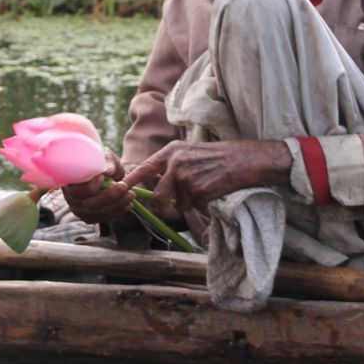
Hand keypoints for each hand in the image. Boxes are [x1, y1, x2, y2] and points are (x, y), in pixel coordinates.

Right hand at [62, 148, 133, 223]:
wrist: (105, 169)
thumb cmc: (102, 159)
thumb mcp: (105, 156)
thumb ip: (106, 162)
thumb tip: (108, 171)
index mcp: (69, 180)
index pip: (76, 190)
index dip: (90, 187)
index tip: (103, 177)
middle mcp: (70, 197)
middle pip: (88, 203)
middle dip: (109, 196)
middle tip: (124, 186)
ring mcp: (79, 209)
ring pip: (98, 212)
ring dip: (117, 204)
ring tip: (131, 194)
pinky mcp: (89, 216)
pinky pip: (103, 217)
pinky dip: (118, 211)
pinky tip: (128, 204)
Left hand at [122, 140, 291, 218]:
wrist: (244, 159)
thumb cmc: (219, 157)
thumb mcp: (191, 153)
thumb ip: (172, 166)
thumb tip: (156, 187)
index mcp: (172, 152)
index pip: (145, 169)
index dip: (131, 181)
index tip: (119, 189)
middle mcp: (176, 162)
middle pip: (159, 195)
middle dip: (165, 207)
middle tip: (173, 211)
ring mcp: (187, 176)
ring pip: (178, 203)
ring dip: (189, 204)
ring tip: (204, 189)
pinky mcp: (199, 189)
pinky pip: (194, 206)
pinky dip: (203, 204)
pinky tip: (213, 191)